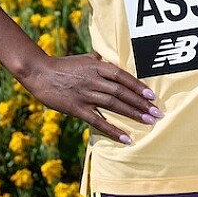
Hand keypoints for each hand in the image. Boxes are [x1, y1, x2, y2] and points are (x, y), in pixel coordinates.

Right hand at [22, 51, 162, 144]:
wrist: (40, 73)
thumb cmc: (64, 65)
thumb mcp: (85, 59)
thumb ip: (101, 62)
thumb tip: (115, 64)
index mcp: (97, 66)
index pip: (122, 76)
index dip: (137, 86)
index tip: (152, 95)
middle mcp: (94, 80)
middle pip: (121, 92)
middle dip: (141, 103)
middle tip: (157, 112)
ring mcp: (86, 95)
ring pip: (113, 105)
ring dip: (132, 114)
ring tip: (148, 122)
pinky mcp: (77, 108)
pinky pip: (98, 121)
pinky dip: (113, 130)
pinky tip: (125, 138)